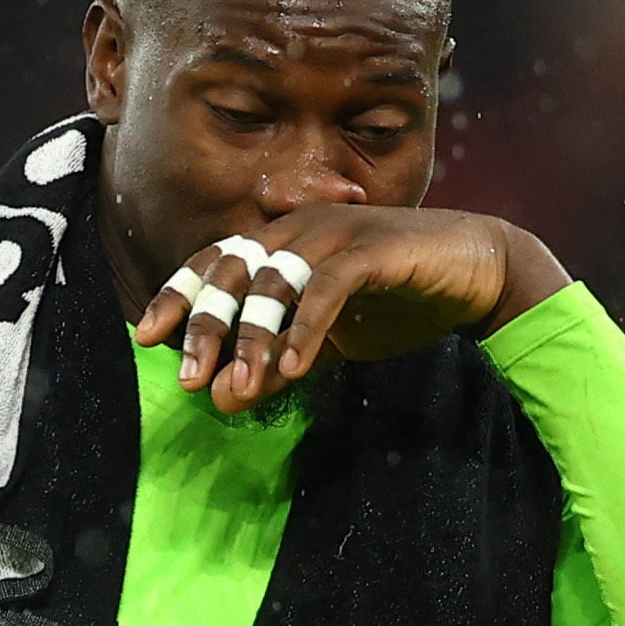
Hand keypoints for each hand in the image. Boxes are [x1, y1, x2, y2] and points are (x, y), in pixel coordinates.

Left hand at [137, 205, 572, 416]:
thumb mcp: (327, 344)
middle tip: (189, 379)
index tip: (147, 338)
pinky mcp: (374, 247)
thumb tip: (221, 399)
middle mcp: (301, 226)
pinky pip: (328, 287)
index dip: (179, 296)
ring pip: (276, 280)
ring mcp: (336, 232)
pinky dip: (308, 328)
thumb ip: (275, 365)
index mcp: (283, 240)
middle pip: (234, 270)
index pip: (216, 263)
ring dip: (253, 336)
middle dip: (206, 325)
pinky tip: (294, 370)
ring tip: (236, 385)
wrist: (477, 274)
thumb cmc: (398, 302)